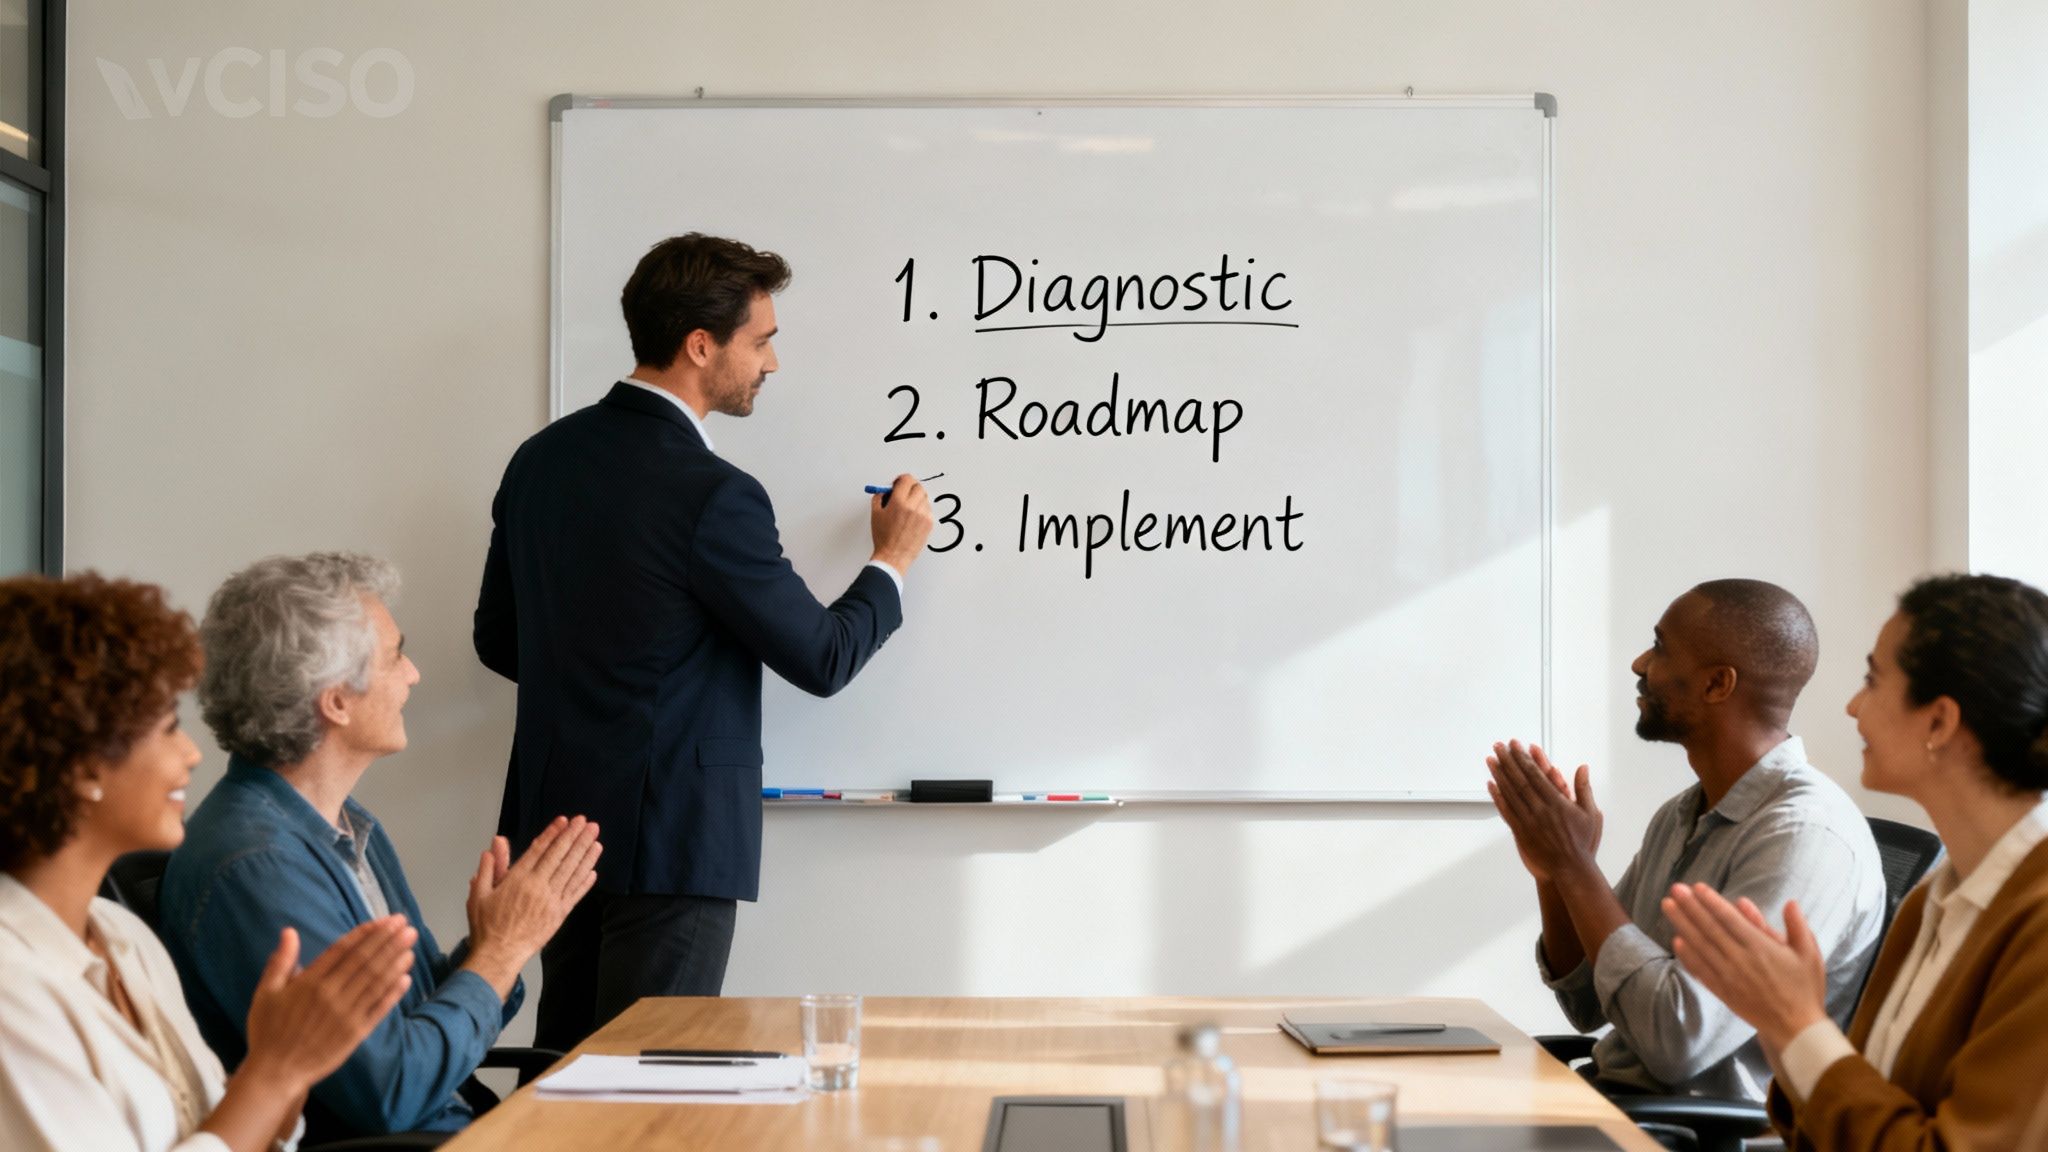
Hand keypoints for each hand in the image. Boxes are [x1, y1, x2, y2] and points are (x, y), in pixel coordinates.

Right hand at [239, 917, 415, 1093]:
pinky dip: (393, 993)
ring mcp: (346, 1015)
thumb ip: (281, 961)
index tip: (385, 920)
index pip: (344, 950)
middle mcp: (332, 995)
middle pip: (365, 961)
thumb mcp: (266, 993)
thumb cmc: (268, 1031)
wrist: (276, 1072)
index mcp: (310, 982)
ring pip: (376, 982)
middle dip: (388, 941)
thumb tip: (290, 931)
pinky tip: (406, 978)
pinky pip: (379, 1009)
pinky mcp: (356, 1033)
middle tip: (406, 924)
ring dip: (395, 961)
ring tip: (411, 944)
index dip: (367, 933)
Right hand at [464, 816, 602, 996]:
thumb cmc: (486, 926)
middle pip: (560, 857)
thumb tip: (493, 846)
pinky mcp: (559, 915)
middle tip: (586, 822)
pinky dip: (585, 882)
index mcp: (517, 879)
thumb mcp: (478, 894)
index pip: (539, 850)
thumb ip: (488, 869)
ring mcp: (551, 901)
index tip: (564, 821)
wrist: (499, 955)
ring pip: (571, 872)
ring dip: (585, 854)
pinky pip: (575, 894)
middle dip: (574, 837)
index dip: (553, 834)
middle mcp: (537, 887)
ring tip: (595, 838)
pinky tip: (593, 869)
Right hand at [869, 474, 935, 572]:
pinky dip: (921, 510)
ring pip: (924, 497)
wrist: (893, 556)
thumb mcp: (875, 514)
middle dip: (910, 488)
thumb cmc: (883, 537)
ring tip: (907, 509)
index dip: (901, 480)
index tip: (898, 484)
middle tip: (904, 495)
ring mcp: (923, 515)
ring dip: (916, 499)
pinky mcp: (929, 523)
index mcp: (898, 502)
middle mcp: (913, 506)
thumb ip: (880, 497)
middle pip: (918, 486)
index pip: (906, 479)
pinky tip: (913, 518)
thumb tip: (886, 489)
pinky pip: (928, 509)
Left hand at [1486, 740, 1601, 882]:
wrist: (1570, 870)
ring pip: (1510, 793)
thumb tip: (1583, 768)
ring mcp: (1529, 821)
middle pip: (1520, 780)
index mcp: (1557, 802)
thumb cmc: (1582, 842)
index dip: (1524, 758)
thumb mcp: (1591, 814)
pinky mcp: (1521, 832)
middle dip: (1508, 761)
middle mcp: (1540, 809)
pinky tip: (1491, 785)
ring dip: (1499, 775)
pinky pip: (1506, 811)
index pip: (1536, 774)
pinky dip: (1497, 797)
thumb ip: (1584, 789)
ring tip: (1491, 759)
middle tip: (1498, 746)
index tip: (1516, 746)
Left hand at [1664, 884, 1830, 1048]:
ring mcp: (1729, 976)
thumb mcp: (1810, 954)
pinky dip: (1688, 956)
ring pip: (1700, 946)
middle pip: (1709, 928)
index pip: (1729, 919)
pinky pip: (1701, 971)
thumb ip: (1798, 926)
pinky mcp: (1723, 992)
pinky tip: (1676, 942)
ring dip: (1682, 925)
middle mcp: (1740, 959)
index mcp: (1760, 947)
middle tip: (1674, 889)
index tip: (1696, 887)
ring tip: (1667, 906)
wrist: (1796, 1029)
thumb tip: (1790, 902)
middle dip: (1690, 907)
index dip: (1711, 901)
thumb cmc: (1805, 989)